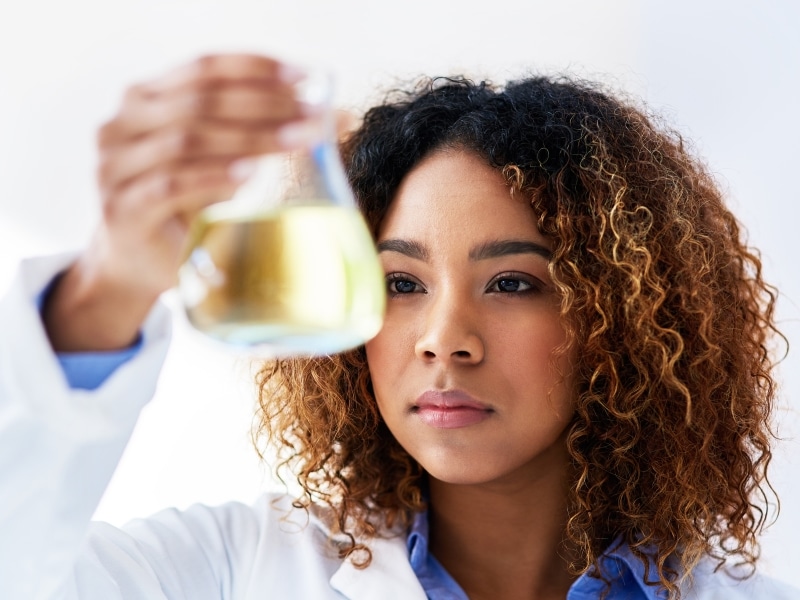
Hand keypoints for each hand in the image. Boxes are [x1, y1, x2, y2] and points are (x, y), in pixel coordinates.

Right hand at [43, 54, 322, 350]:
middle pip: (199, 101)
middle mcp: (123, 124)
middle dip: (262, 106)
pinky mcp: (123, 208)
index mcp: (147, 98)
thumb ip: (268, 131)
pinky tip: (249, 175)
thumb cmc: (190, 204)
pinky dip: (213, 177)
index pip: (204, 67)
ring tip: (292, 142)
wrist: (142, 261)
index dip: (256, 68)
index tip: (304, 77)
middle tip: (309, 117)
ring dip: (246, 139)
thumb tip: (341, 117)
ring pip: (186, 139)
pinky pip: (171, 185)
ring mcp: (116, 165)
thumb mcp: (229, 160)